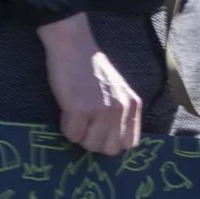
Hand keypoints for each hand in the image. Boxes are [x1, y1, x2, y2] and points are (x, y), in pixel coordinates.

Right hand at [39, 16, 142, 155]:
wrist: (75, 48)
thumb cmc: (93, 71)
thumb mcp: (118, 92)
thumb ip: (121, 114)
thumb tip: (114, 144)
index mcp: (133, 105)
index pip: (130, 144)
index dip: (112, 143)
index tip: (100, 134)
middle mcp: (121, 109)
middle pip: (110, 149)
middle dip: (94, 142)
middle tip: (85, 125)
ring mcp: (101, 109)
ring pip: (89, 145)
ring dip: (79, 136)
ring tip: (76, 116)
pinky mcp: (80, 109)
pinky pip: (71, 135)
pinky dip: (66, 128)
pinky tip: (67, 110)